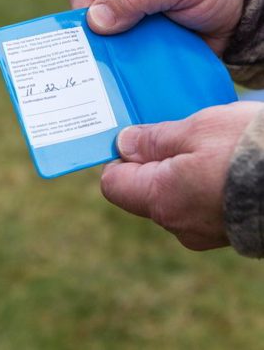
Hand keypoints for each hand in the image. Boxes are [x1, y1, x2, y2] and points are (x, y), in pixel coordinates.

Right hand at [69, 0, 243, 54]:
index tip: (100, 35)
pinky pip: (121, 52)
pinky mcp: (138, 35)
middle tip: (111, 54)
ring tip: (127, 62)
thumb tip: (96, 20)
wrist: (240, 9)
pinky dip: (126, 61)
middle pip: (90, 16)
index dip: (87, 12)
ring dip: (113, 52)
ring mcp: (128, 13)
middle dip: (99, 36)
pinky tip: (134, 68)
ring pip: (104, 38)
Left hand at [101, 102, 262, 250]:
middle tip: (177, 133)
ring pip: (174, 195)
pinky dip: (202, 183)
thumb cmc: (248, 150)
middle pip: (144, 190)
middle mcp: (177, 224)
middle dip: (154, 160)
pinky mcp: (226, 230)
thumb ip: (154, 140)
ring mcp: (203, 231)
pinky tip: (224, 163)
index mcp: (162, 200)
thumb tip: (123, 144)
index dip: (119, 157)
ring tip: (207, 146)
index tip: (134, 136)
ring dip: (181, 169)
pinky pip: (198, 203)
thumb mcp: (196, 130)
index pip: (113, 184)